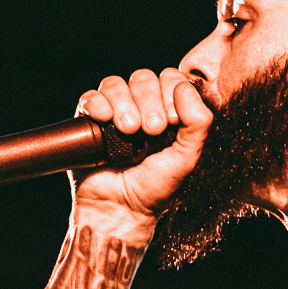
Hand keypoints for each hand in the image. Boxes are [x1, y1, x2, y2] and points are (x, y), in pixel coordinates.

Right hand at [72, 67, 211, 219]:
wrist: (121, 210)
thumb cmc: (156, 188)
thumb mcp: (188, 157)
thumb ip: (198, 123)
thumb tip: (184, 88)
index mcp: (168, 112)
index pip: (170, 78)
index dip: (171, 92)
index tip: (171, 122)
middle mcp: (141, 109)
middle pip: (143, 78)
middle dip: (149, 100)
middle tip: (150, 130)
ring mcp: (114, 113)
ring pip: (116, 84)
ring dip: (124, 103)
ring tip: (127, 130)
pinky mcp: (89, 121)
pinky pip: (91, 96)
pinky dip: (98, 103)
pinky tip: (103, 119)